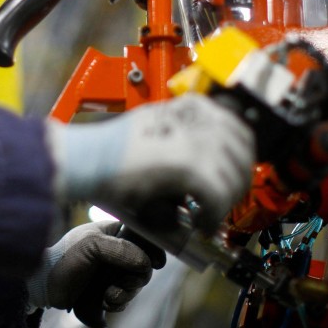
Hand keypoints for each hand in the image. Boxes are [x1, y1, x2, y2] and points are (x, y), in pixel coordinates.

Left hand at [26, 221, 165, 312]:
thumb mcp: (91, 246)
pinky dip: (118, 303)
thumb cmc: (63, 258)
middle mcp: (115, 250)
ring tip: (108, 297)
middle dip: (136, 279)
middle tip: (123, 285)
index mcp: (112, 232)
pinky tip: (104, 302)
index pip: (142, 236)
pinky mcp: (106, 289)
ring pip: (134, 284)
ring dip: (126, 294)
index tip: (156, 262)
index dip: (152, 249)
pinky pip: (124, 298)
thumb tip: (146, 263)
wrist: (44, 286)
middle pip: (142, 264)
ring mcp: (111, 271)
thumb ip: (120, 249)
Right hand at [46, 93, 254, 231]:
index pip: (241, 131)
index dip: (242, 160)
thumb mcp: (158, 128)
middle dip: (236, 185)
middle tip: (220, 204)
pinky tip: (200, 223)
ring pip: (234, 178)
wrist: (85, 157)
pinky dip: (213, 215)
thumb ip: (188, 137)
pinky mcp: (189, 164)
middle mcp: (199, 117)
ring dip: (224, 204)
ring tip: (205, 216)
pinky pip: (218, 196)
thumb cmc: (112, 149)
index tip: (234, 179)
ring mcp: (196, 138)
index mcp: (193, 105)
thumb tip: (215, 164)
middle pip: (243, 155)